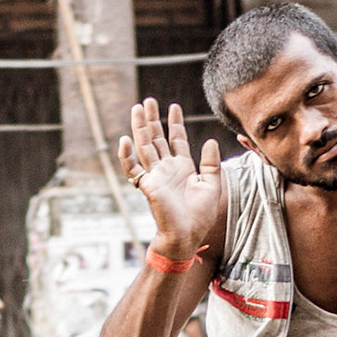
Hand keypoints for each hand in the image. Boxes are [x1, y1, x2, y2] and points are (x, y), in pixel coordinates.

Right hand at [119, 98, 223, 259]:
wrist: (187, 235)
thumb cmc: (200, 216)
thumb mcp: (213, 185)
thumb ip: (211, 163)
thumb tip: (210, 140)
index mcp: (183, 168)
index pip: (176, 140)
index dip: (174, 123)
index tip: (173, 107)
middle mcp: (167, 169)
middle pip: (157, 138)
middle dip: (153, 119)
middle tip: (148, 101)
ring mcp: (156, 176)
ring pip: (145, 147)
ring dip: (140, 129)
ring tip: (137, 109)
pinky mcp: (148, 186)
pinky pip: (133, 169)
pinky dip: (127, 156)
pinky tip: (124, 140)